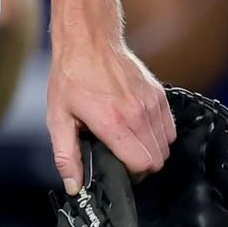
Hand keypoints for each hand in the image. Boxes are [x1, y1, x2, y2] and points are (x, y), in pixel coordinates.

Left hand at [46, 32, 173, 193]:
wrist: (88, 41)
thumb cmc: (71, 77)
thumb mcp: (58, 117)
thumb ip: (66, 155)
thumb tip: (74, 185)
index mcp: (113, 122)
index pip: (141, 165)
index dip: (131, 173)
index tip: (119, 167)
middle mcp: (137, 114)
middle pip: (157, 160)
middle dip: (141, 165)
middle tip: (122, 156)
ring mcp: (152, 103)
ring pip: (166, 146)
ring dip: (151, 150)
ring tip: (129, 140)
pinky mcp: (159, 95)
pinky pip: (170, 128)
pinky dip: (159, 134)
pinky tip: (139, 127)